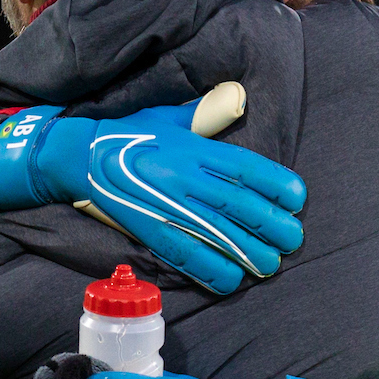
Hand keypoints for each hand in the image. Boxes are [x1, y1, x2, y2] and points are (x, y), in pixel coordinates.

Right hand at [0, 83, 306, 292]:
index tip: (297, 198)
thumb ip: (206, 113)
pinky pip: (187, 255)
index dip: (276, 184)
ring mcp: (168, 206)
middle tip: (292, 239)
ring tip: (270, 265)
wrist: (81, 156)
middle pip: (240, 205)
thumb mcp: (170, 115)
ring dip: (250, 253)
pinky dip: (211, 271)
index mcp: (194, 148)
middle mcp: (185, 177)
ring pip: (219, 234)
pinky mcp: (151, 230)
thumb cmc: (131, 133)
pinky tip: (231, 280)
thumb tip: (237, 98)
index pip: (245, 168)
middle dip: (272, 226)